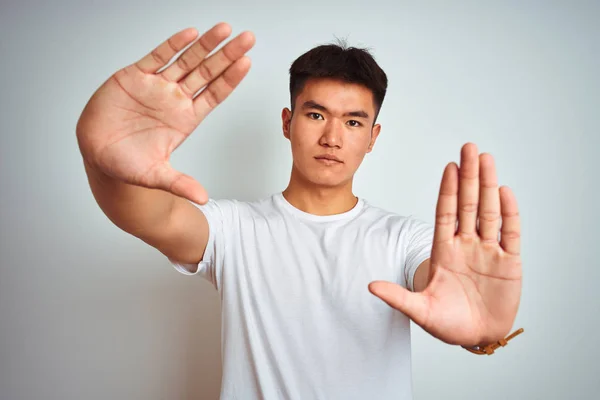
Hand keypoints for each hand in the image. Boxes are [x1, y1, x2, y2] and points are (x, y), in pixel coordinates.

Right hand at [76, 23, 254, 204]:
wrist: (97, 155)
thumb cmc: (128, 164)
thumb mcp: (155, 176)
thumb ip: (179, 183)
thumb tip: (202, 199)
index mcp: (186, 119)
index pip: (215, 94)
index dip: (231, 79)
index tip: (247, 63)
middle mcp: (175, 99)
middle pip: (207, 72)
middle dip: (227, 55)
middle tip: (247, 38)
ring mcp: (157, 86)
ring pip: (186, 60)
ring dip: (205, 44)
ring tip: (224, 28)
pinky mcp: (134, 77)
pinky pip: (157, 56)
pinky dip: (172, 45)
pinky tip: (190, 33)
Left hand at [369, 143, 521, 346]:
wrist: (476, 337)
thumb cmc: (447, 323)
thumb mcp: (420, 311)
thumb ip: (398, 297)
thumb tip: (369, 286)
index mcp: (444, 251)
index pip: (446, 213)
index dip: (448, 190)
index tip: (449, 167)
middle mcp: (467, 245)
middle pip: (468, 204)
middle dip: (469, 177)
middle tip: (469, 148)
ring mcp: (489, 252)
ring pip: (489, 212)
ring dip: (489, 186)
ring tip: (487, 159)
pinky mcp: (509, 263)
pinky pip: (510, 233)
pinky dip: (509, 213)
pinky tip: (505, 192)